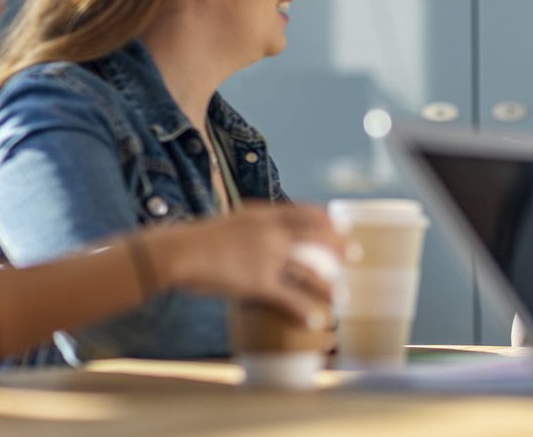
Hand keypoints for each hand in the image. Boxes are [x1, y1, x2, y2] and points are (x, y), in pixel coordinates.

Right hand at [143, 201, 348, 329]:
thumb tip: (261, 231)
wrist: (177, 252)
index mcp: (264, 214)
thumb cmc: (197, 239)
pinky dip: (305, 310)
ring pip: (309, 270)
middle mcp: (271, 232)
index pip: (304, 211)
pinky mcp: (258, 282)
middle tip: (355, 254)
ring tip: (342, 296)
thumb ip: (250, 226)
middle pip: (316, 237)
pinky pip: (289, 298)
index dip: (327, 218)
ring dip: (328, 284)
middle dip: (339, 246)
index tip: (342, 223)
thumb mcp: (229, 222)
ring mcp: (267, 257)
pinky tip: (316, 320)